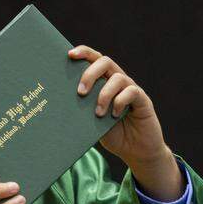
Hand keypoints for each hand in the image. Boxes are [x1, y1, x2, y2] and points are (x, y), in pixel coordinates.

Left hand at [69, 45, 183, 200]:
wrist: (136, 151)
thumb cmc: (111, 134)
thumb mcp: (92, 121)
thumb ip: (82, 108)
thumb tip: (59, 102)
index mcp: (103, 81)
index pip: (94, 59)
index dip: (83, 52)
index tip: (69, 55)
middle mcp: (118, 80)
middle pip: (104, 62)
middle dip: (90, 74)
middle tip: (81, 92)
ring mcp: (131, 89)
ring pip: (117, 77)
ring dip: (104, 95)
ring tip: (98, 113)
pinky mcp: (143, 100)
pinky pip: (132, 91)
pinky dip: (120, 101)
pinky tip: (114, 115)